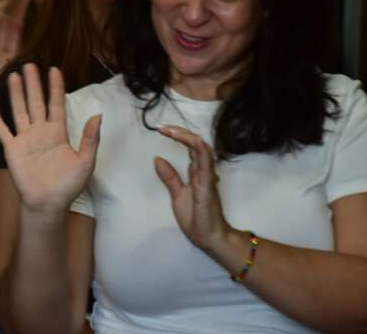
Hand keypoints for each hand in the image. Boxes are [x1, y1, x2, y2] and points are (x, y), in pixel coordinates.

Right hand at [0, 11, 25, 95]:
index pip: (16, 35)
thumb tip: (30, 57)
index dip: (19, 23)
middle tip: (7, 6)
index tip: (20, 13)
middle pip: (4, 34)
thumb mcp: (17, 74)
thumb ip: (20, 65)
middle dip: (6, 20)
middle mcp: (1, 55)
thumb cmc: (9, 88)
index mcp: (12, 56)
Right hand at [0, 64, 101, 212]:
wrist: (48, 203)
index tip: (54, 69)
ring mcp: (25, 139)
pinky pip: (2, 130)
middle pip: (36, 102)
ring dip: (16, 93)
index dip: (55, 87)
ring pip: (19, 110)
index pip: (56, 104)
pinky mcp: (12, 148)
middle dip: (33, 83)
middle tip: (29, 64)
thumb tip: (99, 115)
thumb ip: (91, 138)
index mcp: (58, 132)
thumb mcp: (86, 161)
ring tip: (13, 75)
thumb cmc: (68, 185)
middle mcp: (40, 131)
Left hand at [154, 125, 230, 251]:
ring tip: (171, 131)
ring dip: (187, 137)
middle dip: (180, 132)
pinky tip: (194, 141)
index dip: (178, 135)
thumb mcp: (177, 194)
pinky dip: (201, 150)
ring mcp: (207, 177)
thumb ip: (170, 177)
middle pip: (196, 143)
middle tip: (162, 127)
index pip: (190, 147)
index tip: (160, 129)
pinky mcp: (208, 186)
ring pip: (202, 149)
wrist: (210, 238)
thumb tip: (157, 159)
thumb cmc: (196, 218)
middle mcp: (204, 171)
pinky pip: (207, 164)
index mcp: (197, 172)